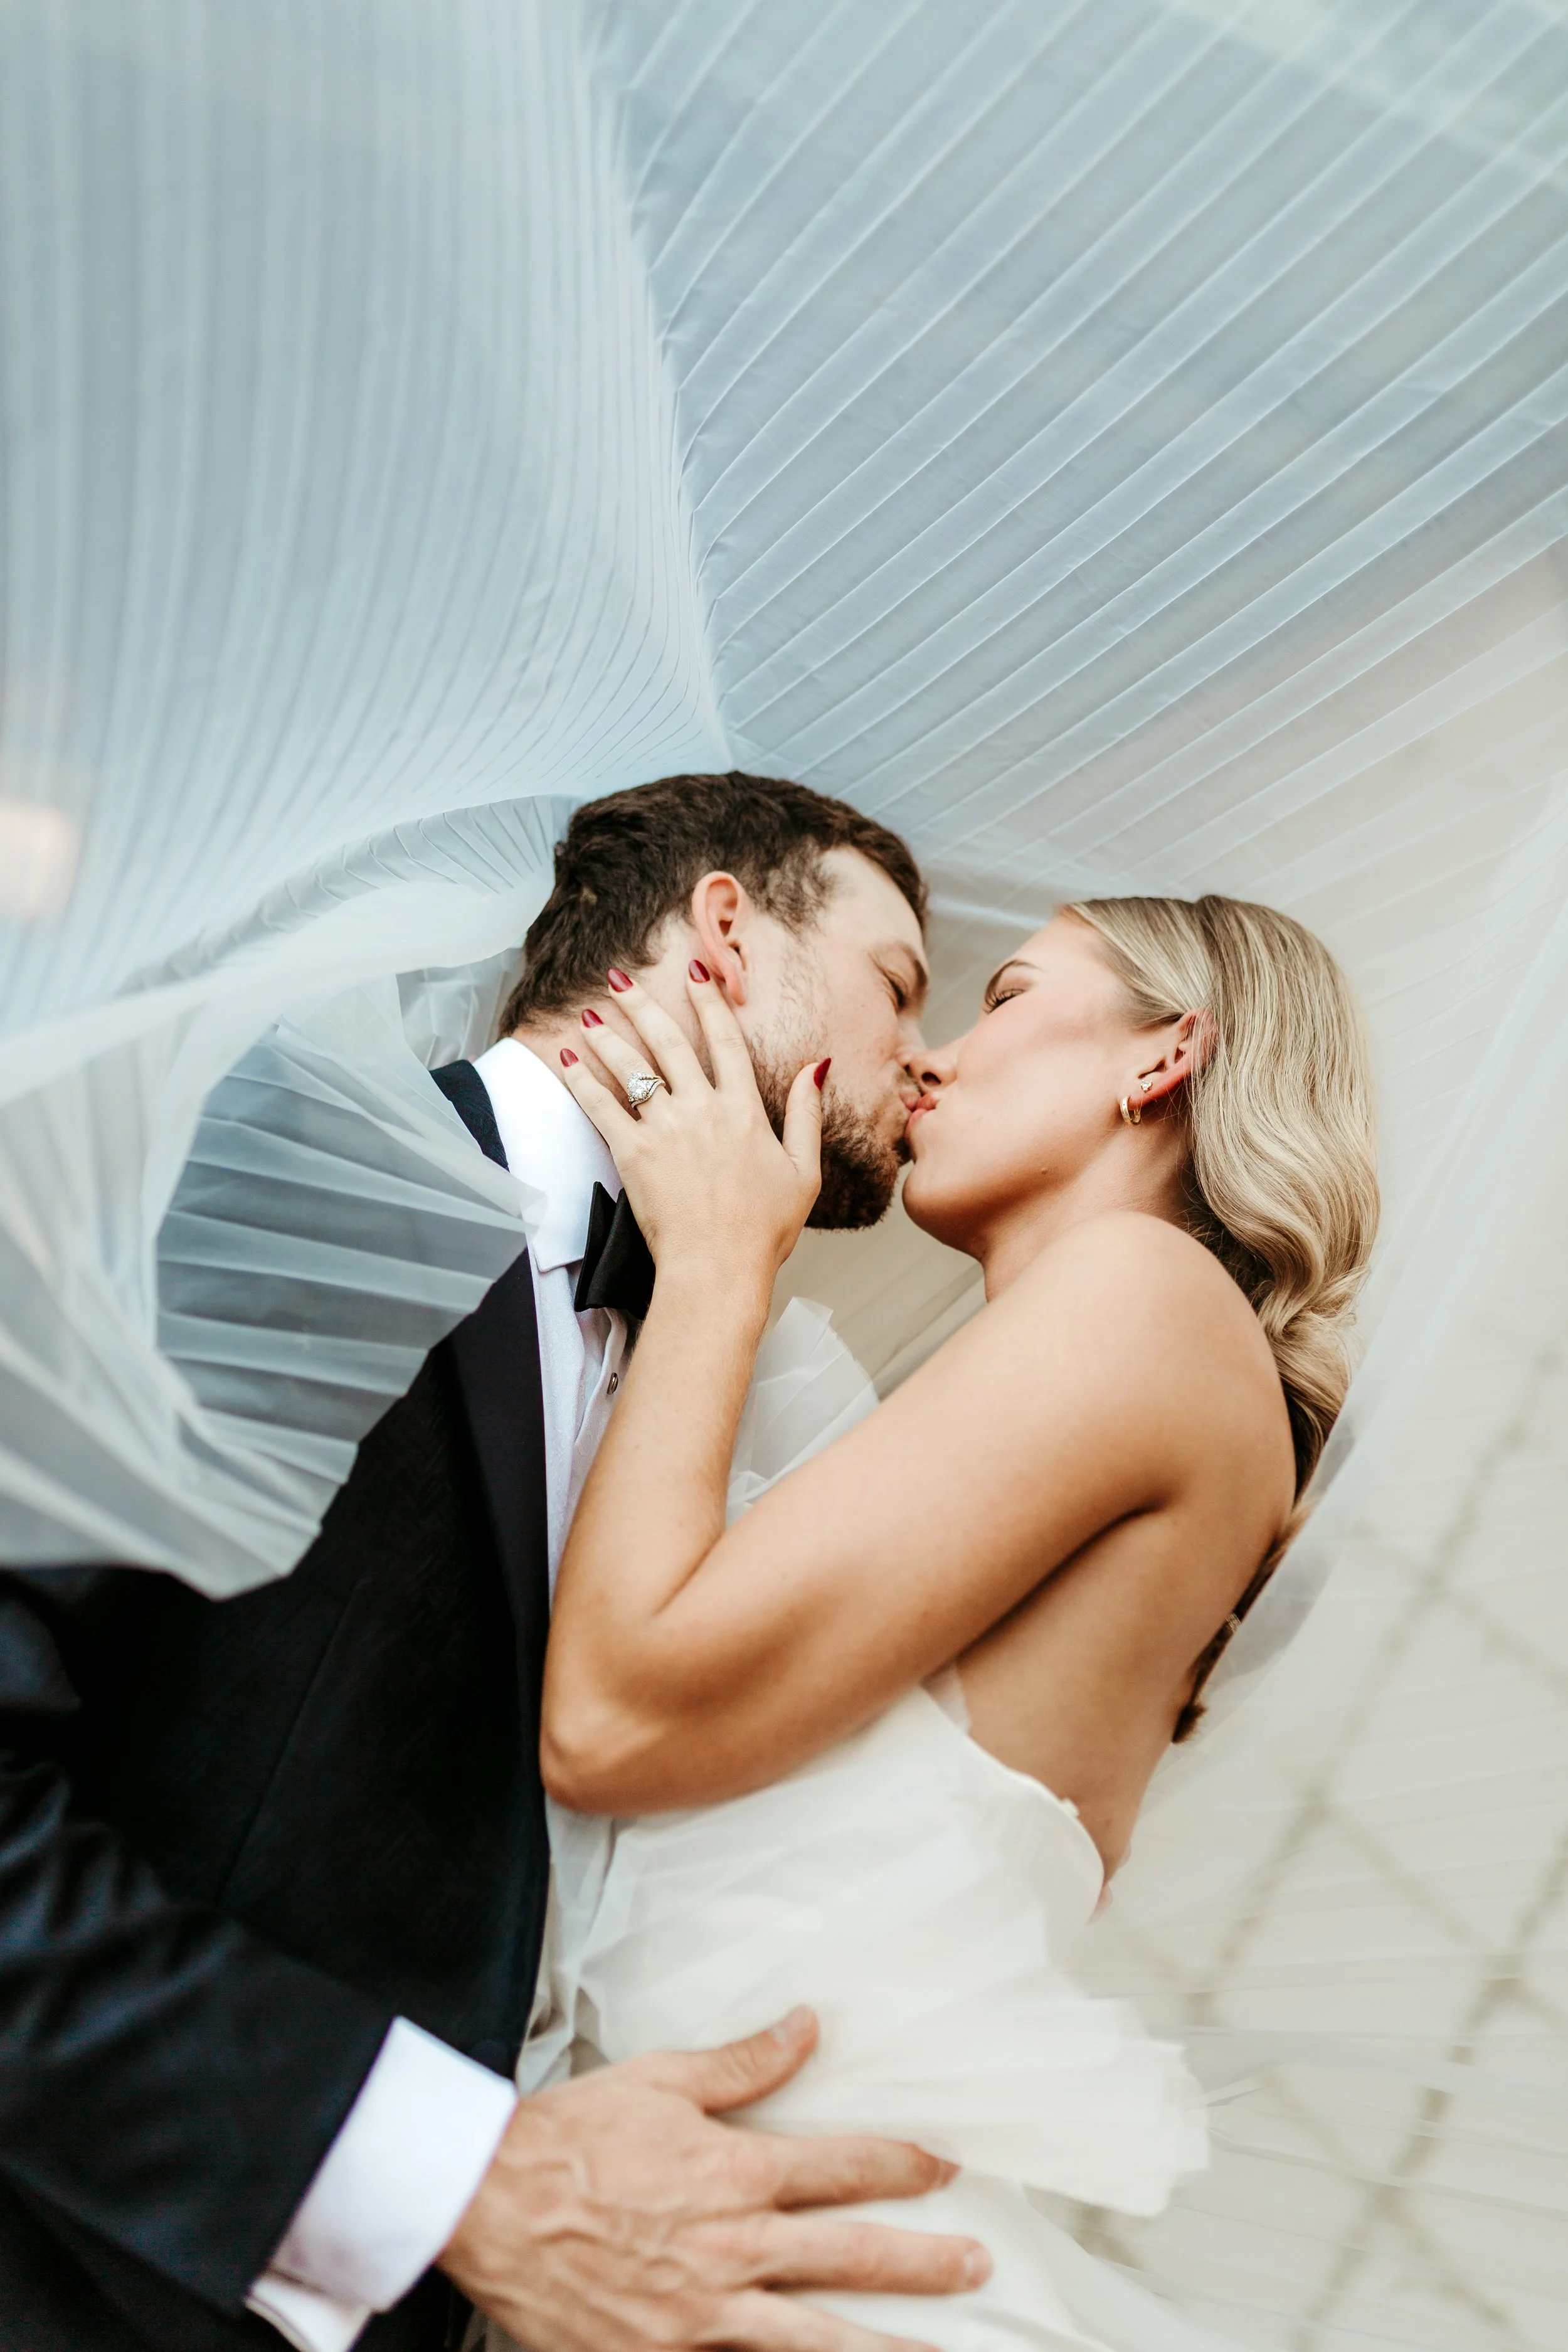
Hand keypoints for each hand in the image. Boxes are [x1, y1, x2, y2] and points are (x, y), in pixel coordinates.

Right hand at [438, 2007, 987, 2351]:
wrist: (484, 2205)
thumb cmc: (568, 2140)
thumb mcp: (660, 2079)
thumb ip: (743, 2062)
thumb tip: (806, 2026)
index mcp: (733, 2175)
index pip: (842, 2168)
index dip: (901, 2165)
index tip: (943, 2168)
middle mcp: (732, 2251)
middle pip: (851, 2258)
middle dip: (922, 2262)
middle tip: (978, 2266)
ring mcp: (703, 2317)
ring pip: (816, 2338)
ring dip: (884, 2345)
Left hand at [559, 966, 823, 1291]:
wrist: (719, 1269)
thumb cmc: (763, 1230)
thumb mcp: (803, 1170)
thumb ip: (805, 1114)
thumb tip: (817, 1066)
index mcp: (743, 1111)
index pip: (725, 1040)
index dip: (708, 1001)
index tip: (695, 971)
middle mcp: (702, 1110)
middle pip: (668, 1042)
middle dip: (642, 1004)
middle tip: (620, 977)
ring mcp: (664, 1130)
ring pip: (631, 1069)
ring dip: (607, 1036)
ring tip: (589, 1012)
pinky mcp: (633, 1155)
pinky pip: (601, 1107)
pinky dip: (582, 1081)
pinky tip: (568, 1060)